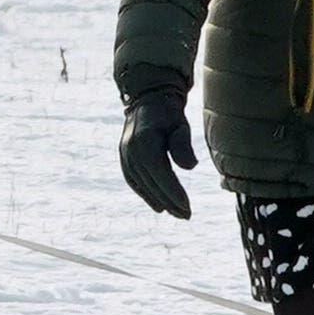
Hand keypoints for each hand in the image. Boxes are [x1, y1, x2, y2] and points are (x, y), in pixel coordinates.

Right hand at [115, 71, 196, 219]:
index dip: (173, 192)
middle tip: (187, 215)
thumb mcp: (180, 125)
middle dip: (169, 202)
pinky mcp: (124, 158)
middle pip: (151, 183)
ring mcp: (124, 155)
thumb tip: (190, 167)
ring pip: (142, 185)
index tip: (187, 207)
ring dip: (159, 201)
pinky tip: (158, 205)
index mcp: (144, 142)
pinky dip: (145, 194)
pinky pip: (134, 181)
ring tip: (176, 213)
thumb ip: (183, 145)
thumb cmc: (168, 112)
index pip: (159, 174)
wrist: (148, 99)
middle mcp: (130, 151)